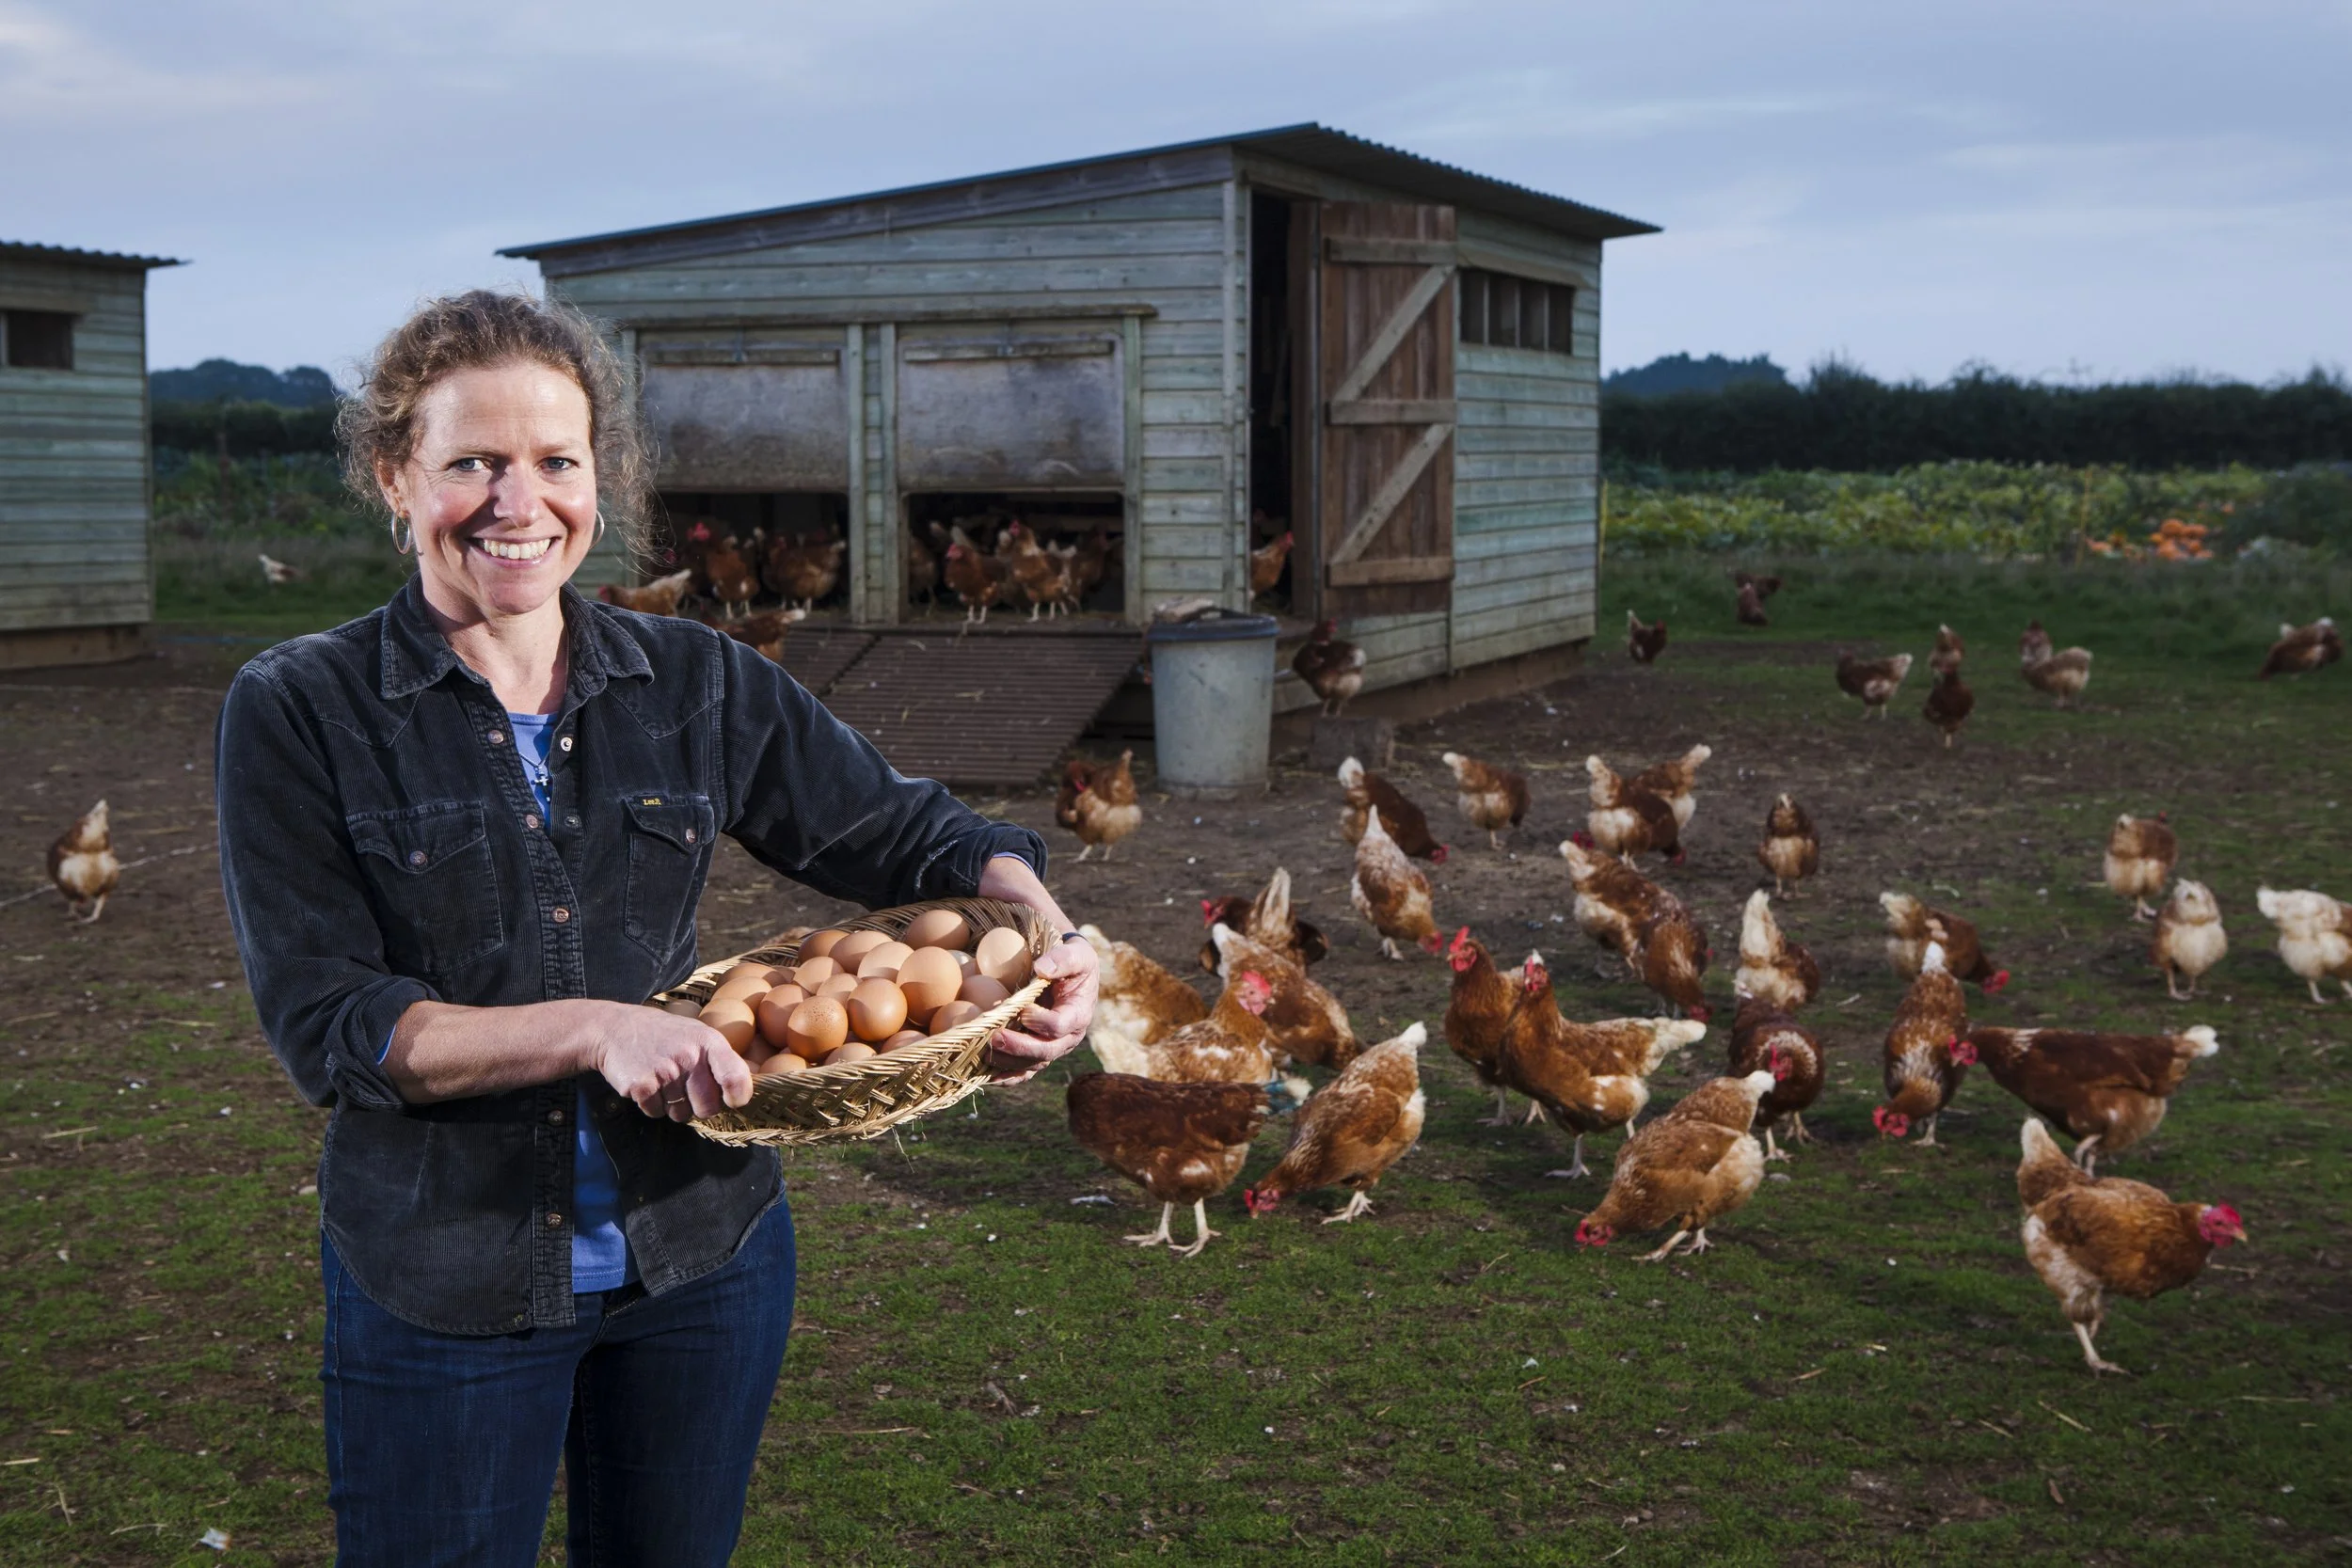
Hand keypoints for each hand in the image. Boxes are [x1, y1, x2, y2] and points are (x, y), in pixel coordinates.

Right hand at [592, 1004, 754, 1121]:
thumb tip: (745, 1092)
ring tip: (662, 1080)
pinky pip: (656, 1113)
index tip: (732, 1101)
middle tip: (684, 1088)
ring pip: (680, 1114)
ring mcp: (664, 1071)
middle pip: (707, 1108)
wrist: (614, 1028)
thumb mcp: (697, 1035)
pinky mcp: (641, 1085)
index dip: (737, 1097)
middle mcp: (689, 1056)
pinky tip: (646, 1083)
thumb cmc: (664, 1035)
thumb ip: (720, 1060)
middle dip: (697, 1106)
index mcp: (709, 1042)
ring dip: (672, 1105)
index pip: (735, 1078)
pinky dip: (651, 1105)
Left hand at [987, 932, 1098, 1083]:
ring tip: (984, 1052)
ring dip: (1008, 1062)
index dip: (1040, 1022)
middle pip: (1045, 1052)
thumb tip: (1042, 969)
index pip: (1060, 1025)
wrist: (1067, 969)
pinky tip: (986, 1075)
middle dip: (1019, 1048)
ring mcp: (1053, 1047)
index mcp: (1078, 1014)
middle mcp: (1068, 1037)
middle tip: (994, 1038)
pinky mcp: (1038, 1052)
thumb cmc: (1072, 958)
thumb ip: (1063, 959)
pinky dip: (1006, 1077)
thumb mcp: (1076, 952)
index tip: (1022, 1009)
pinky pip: (1023, 1072)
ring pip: (1032, 1065)